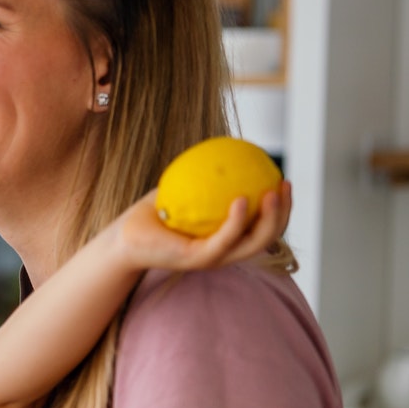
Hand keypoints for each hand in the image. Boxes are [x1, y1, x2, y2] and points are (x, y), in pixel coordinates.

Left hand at [106, 181, 290, 272]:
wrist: (123, 237)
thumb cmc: (154, 213)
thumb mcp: (185, 188)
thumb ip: (208, 175)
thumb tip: (228, 148)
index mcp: (226, 238)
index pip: (263, 227)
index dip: (282, 208)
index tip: (284, 181)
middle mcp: (224, 251)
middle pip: (268, 237)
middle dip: (284, 213)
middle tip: (284, 185)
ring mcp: (213, 258)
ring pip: (254, 243)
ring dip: (270, 219)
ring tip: (274, 192)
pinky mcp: (198, 259)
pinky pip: (224, 240)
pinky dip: (237, 221)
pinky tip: (243, 199)